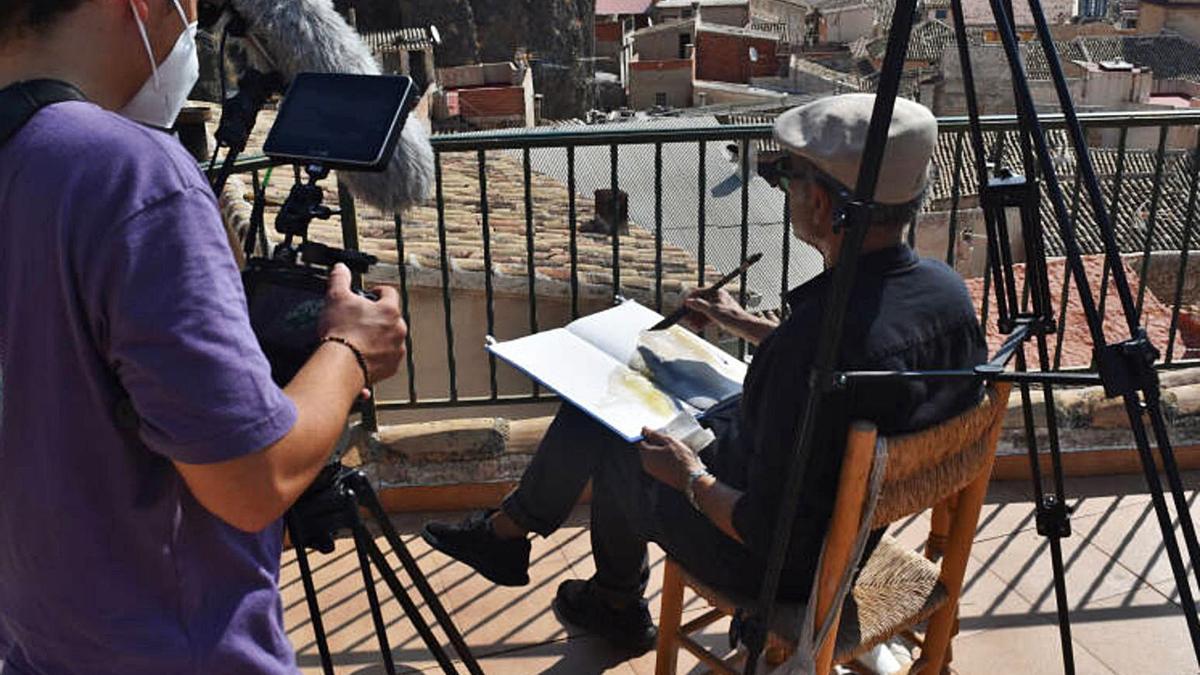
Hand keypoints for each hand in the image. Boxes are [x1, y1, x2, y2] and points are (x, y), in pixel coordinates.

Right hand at [318, 264, 406, 384]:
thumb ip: (340, 279)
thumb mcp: (336, 298)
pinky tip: (361, 354)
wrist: (341, 365)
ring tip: (359, 339)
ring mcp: (396, 350)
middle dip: (377, 317)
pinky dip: (376, 356)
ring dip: (378, 337)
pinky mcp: (391, 367)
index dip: (377, 291)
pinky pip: (386, 358)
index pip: (389, 292)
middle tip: (359, 320)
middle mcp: (398, 330)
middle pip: (390, 317)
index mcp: (389, 310)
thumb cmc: (341, 333)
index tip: (369, 295)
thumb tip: (340, 269)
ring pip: (390, 338)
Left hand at [638, 427, 705, 492]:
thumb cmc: (681, 459)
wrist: (691, 478)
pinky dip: (663, 458)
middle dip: (654, 443)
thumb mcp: (669, 441)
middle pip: (646, 449)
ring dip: (660, 451)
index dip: (647, 435)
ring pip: (652, 456)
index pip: (639, 441)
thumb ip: (655, 435)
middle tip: (667, 440)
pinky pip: (657, 463)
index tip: (656, 432)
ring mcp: (652, 471)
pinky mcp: (659, 476)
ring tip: (673, 449)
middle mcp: (646, 464)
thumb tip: (644, 429)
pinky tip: (674, 457)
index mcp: (646, 454)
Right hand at [680, 286, 748, 331]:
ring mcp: (717, 307)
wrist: (744, 327)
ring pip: (702, 312)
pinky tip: (697, 328)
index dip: (688, 299)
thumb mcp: (713, 310)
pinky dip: (701, 322)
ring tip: (691, 325)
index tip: (680, 306)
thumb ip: (699, 305)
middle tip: (684, 319)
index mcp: (716, 292)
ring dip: (695, 319)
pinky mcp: (718, 315)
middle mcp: (716, 298)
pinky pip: (706, 317)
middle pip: (698, 303)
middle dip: (691, 312)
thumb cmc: (732, 316)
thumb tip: (688, 301)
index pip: (697, 292)